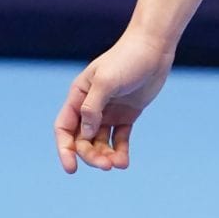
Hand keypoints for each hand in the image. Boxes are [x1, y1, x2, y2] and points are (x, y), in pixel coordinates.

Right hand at [53, 31, 173, 174]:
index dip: (65, 149)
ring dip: (106, 156)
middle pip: (83, 140)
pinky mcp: (127, 115)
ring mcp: (109, 112)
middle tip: (105, 165)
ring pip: (100, 143)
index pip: (64, 128)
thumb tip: (85, 135)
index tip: (71, 168)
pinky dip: (120, 152)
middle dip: (91, 155)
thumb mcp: (106, 81)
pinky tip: (124, 162)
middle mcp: (91, 106)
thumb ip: (92, 108)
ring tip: (118, 164)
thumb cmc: (127, 59)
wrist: (154, 48)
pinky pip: (120, 139)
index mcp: (79, 95)